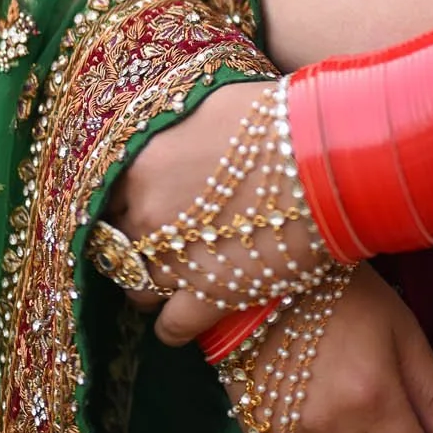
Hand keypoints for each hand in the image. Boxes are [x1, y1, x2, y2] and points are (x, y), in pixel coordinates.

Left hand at [108, 79, 325, 344]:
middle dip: (137, 246)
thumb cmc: (280, 119)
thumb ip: (179, 128)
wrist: (328, 156)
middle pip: (116, 245)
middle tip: (165, 241)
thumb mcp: (216, 105)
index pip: (104, 195)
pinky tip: (191, 314)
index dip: (125, 203)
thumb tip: (173, 131)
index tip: (141, 206)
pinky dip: (177, 325)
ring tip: (180, 278)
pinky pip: (169, 328)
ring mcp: (172, 257)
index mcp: (142, 160)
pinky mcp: (205, 296)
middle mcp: (145, 210)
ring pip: (137, 291)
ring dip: (155, 288)